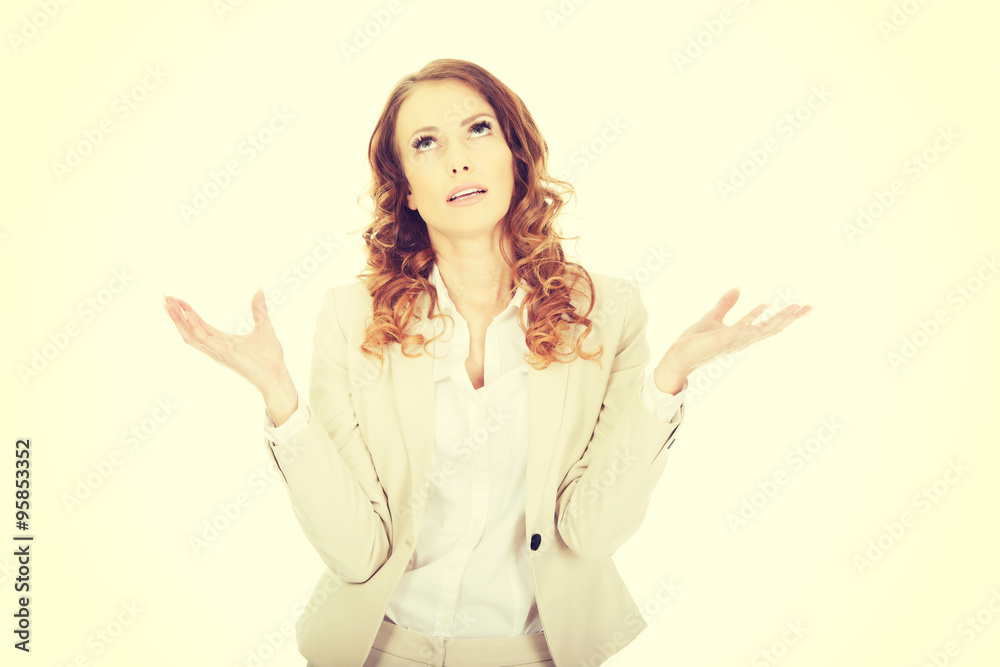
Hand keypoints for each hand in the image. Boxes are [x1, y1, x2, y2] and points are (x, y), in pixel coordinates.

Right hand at [162, 288, 292, 396]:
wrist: (278, 375)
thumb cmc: (270, 357)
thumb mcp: (264, 326)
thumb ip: (258, 309)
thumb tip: (259, 289)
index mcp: (223, 341)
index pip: (199, 325)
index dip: (188, 312)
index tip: (177, 299)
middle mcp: (216, 347)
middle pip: (189, 329)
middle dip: (176, 314)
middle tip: (165, 298)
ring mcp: (218, 352)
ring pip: (191, 335)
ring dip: (179, 320)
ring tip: (169, 305)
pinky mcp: (224, 355)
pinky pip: (204, 340)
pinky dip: (194, 328)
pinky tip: (187, 315)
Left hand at [657, 288, 812, 380]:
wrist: (677, 355)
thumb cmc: (694, 341)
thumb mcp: (713, 317)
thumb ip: (726, 304)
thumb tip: (738, 287)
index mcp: (742, 336)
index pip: (769, 325)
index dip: (787, 317)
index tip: (803, 307)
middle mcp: (742, 340)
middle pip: (773, 328)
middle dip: (791, 318)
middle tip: (810, 307)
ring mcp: (734, 341)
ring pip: (763, 329)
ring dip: (779, 318)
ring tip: (796, 307)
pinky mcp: (723, 340)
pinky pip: (741, 327)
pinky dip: (752, 317)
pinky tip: (763, 305)